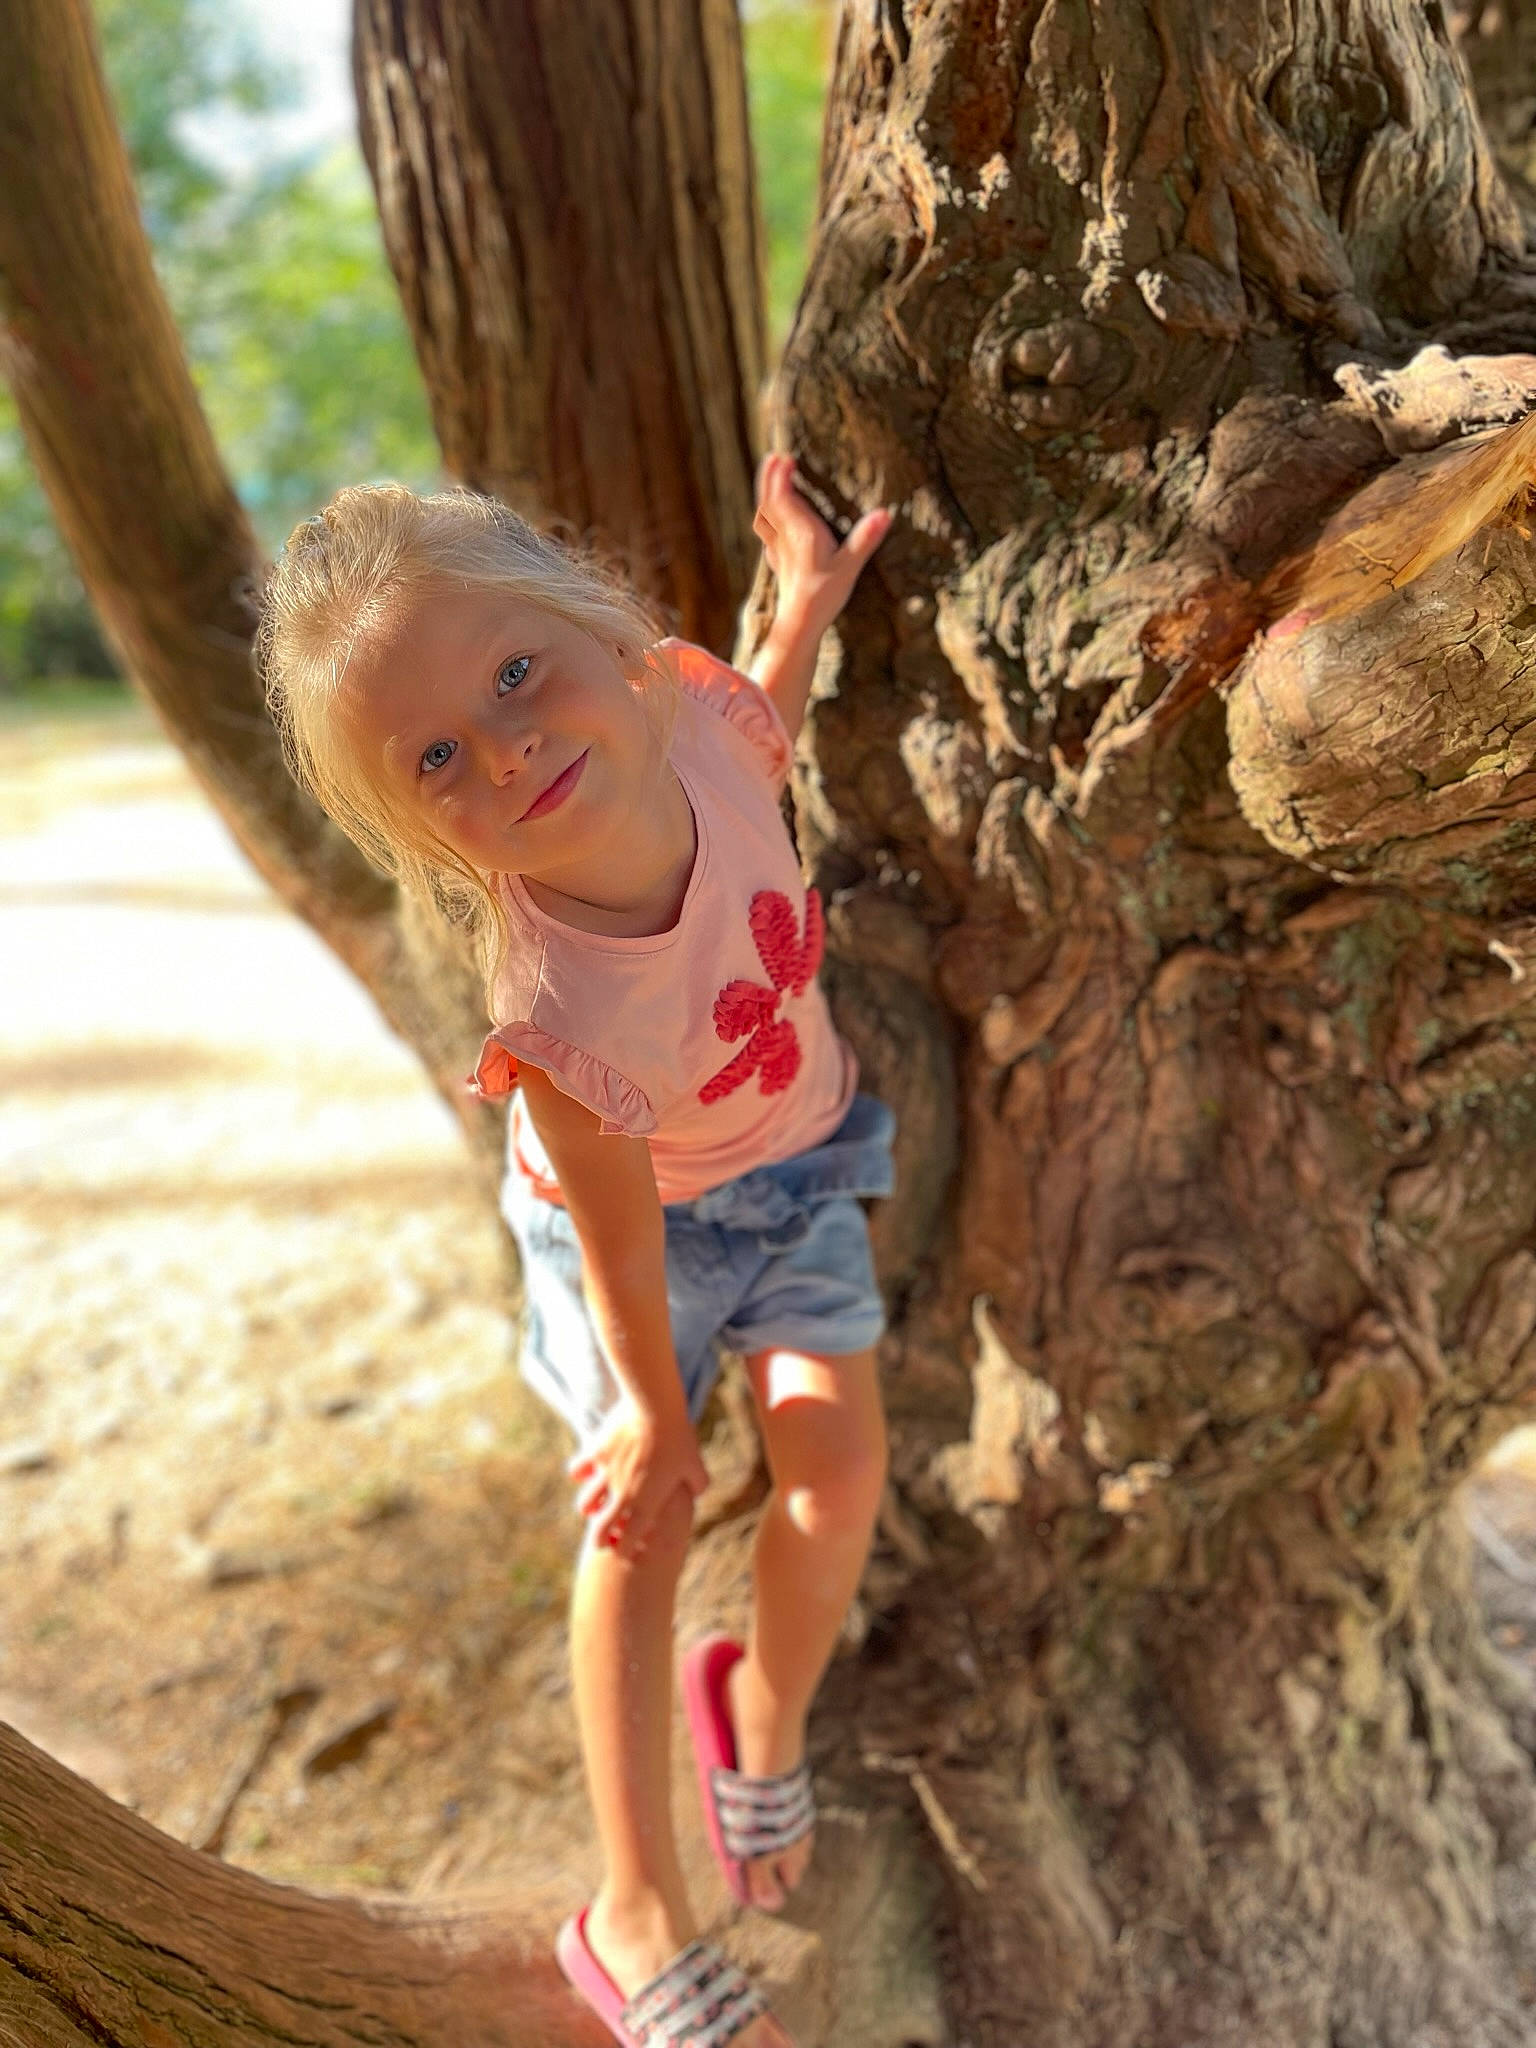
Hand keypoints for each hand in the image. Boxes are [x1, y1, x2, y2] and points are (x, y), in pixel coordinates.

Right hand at [566, 1400, 708, 1559]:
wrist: (654, 1409)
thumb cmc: (679, 1439)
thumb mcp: (696, 1465)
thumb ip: (698, 1485)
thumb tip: (697, 1492)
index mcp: (646, 1504)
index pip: (628, 1541)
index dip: (624, 1550)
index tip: (624, 1550)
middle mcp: (622, 1495)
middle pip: (600, 1530)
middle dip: (599, 1539)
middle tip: (601, 1540)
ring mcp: (605, 1475)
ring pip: (585, 1504)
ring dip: (588, 1509)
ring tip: (591, 1508)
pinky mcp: (594, 1454)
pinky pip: (577, 1471)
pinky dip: (579, 1475)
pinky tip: (585, 1473)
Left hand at [753, 452, 891, 642]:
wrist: (800, 625)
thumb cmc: (823, 595)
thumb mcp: (849, 566)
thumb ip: (865, 539)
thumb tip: (885, 513)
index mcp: (801, 532)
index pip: (783, 497)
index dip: (781, 476)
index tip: (785, 457)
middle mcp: (785, 537)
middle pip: (770, 501)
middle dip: (769, 478)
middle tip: (772, 458)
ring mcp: (778, 550)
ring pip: (765, 516)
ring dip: (765, 495)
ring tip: (768, 479)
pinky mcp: (778, 563)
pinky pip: (768, 533)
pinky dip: (767, 519)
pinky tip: (769, 521)